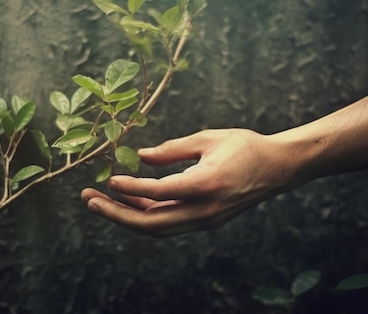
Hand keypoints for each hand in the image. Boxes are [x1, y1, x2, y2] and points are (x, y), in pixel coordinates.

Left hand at [81, 129, 306, 236]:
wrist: (278, 168)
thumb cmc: (245, 146)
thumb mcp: (208, 138)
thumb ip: (173, 149)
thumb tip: (142, 156)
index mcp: (206, 184)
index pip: (158, 193)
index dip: (130, 187)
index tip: (109, 179)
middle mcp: (205, 210)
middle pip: (152, 223)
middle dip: (116, 214)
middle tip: (89, 199)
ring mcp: (206, 220)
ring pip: (159, 228)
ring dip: (128, 217)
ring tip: (102, 200)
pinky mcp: (207, 221)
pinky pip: (170, 223)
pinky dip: (148, 215)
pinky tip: (131, 200)